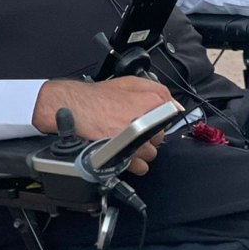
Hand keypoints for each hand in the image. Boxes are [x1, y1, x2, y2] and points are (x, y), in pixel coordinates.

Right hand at [32, 77, 178, 175]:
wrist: (72, 110)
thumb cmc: (96, 97)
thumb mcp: (128, 83)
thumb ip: (156, 89)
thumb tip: (175, 105)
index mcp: (149, 102)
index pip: (171, 114)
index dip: (158, 115)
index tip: (150, 116)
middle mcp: (145, 123)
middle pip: (161, 136)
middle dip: (149, 133)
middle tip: (133, 126)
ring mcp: (135, 142)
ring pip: (151, 152)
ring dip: (141, 149)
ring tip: (126, 139)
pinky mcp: (125, 157)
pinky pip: (141, 166)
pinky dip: (133, 162)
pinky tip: (123, 151)